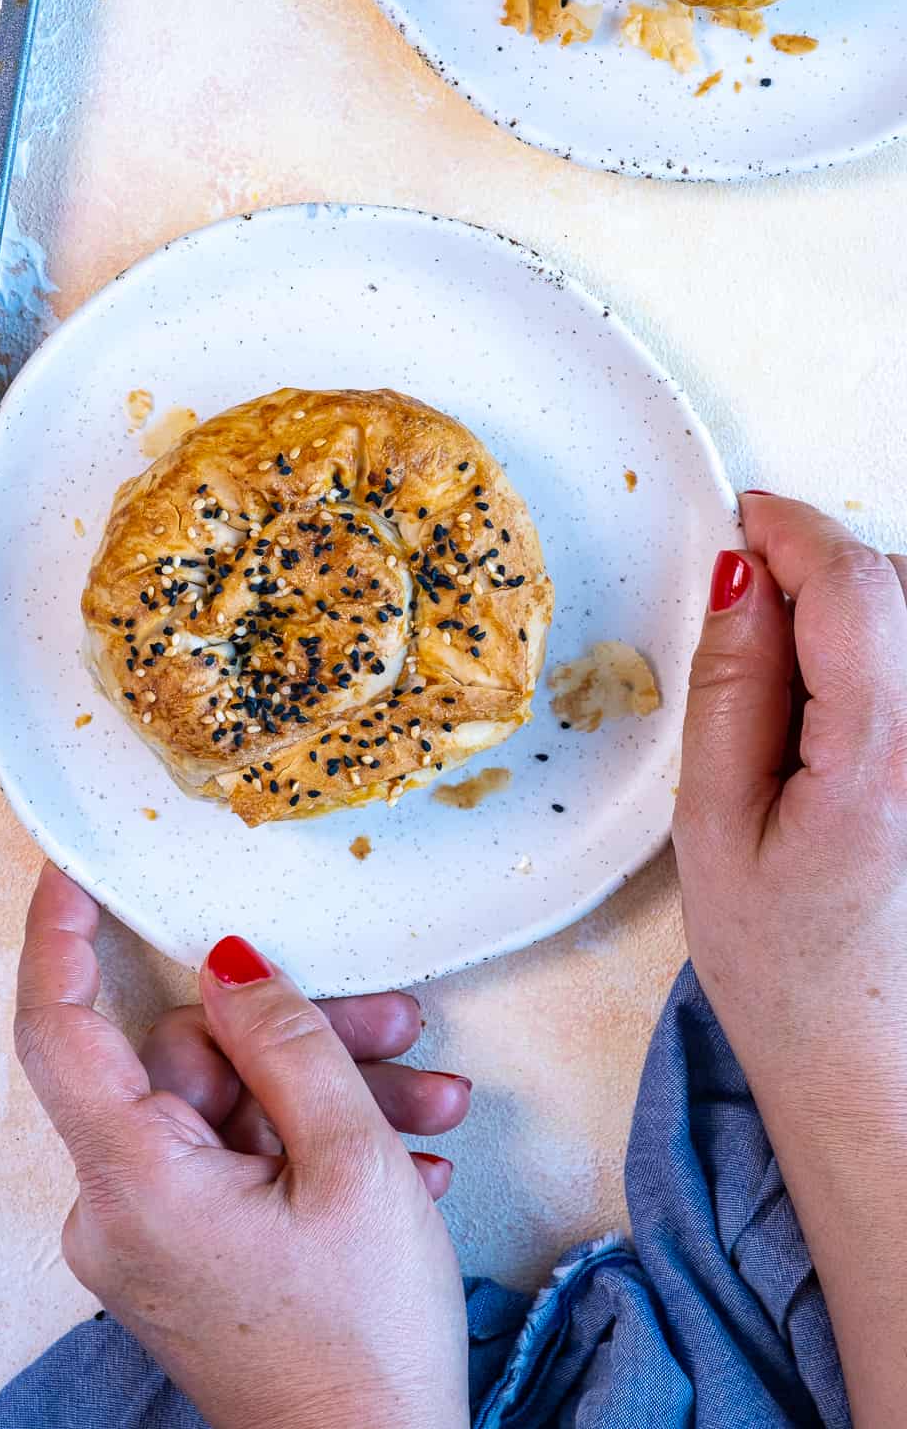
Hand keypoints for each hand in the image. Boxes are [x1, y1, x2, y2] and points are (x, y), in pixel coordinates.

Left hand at [15, 865, 469, 1428]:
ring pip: (231, 1110)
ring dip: (331, 1092)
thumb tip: (227, 963)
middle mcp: (119, 1210)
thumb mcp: (350, 1165)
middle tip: (397, 1023)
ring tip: (431, 1098)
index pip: (58, 1030)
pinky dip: (312, 1147)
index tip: (73, 869)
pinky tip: (405, 1154)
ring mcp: (152, 1238)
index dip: (60, 939)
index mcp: (133, 1182)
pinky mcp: (189, 1255)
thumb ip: (287, 1044)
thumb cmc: (363, 1345)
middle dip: (300, 1035)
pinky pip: (237, 1162)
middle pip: (190, 1063)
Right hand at [673, 492, 906, 1425]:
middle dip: (831, 575)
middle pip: (905, 591)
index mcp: (885, 763)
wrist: (888, 1087)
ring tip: (811, 702)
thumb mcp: (716, 832)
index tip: (752, 516)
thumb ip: (732, 690)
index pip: (855, 584)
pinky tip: (862, 730)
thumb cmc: (796, 982)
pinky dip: (900, 670)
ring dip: (874, 620)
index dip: (795, 529)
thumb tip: (740, 579)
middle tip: (758, 615)